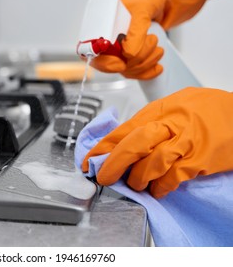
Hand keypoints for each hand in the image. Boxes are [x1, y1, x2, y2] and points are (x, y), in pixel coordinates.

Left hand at [82, 87, 232, 197]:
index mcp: (158, 110)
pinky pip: (174, 176)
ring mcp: (186, 142)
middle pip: (134, 144)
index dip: (102, 148)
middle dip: (114, 164)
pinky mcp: (201, 159)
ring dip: (139, 178)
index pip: (123, 129)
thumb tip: (123, 141)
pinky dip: (161, 186)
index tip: (88, 162)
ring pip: (152, 162)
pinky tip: (158, 189)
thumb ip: (150, 121)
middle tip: (104, 178)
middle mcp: (170, 124)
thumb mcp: (173, 106)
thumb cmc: (206, 109)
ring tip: (136, 185)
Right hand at [90, 0, 210, 79]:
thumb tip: (128, 53)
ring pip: (125, 70)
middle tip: (151, 41)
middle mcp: (106, 39)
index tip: (121, 64)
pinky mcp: (130, 57)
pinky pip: (134, 73)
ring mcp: (118, 50)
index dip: (104, 62)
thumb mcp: (142, 9)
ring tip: (157, 48)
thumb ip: (135, 31)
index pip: (90, 52)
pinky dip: (147, 73)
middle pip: (110, 65)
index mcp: (100, 25)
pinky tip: (157, 66)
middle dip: (133, 61)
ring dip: (144, 64)